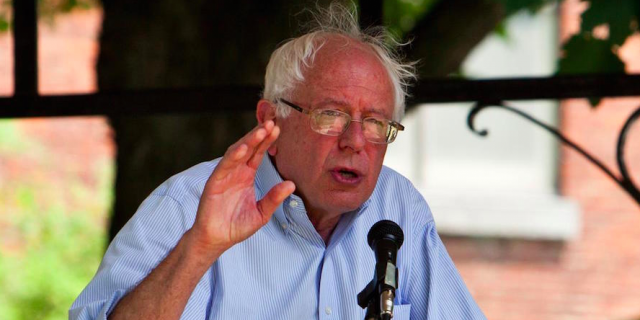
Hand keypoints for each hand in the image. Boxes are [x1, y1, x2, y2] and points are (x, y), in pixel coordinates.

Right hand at [189, 120, 294, 256]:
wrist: (217, 239)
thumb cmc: (237, 226)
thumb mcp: (261, 213)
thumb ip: (274, 198)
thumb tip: (291, 185)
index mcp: (247, 176)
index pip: (258, 154)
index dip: (267, 141)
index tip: (278, 129)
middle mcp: (236, 172)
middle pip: (249, 148)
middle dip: (259, 135)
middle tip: (271, 123)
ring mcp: (224, 175)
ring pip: (236, 153)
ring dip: (248, 141)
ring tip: (261, 130)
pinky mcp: (214, 182)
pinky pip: (224, 166)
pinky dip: (233, 156)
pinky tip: (243, 148)